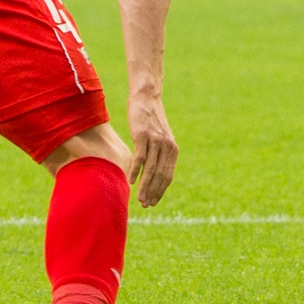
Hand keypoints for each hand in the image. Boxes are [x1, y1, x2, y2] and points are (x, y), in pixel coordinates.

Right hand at [127, 92, 178, 207]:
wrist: (146, 98)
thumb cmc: (150, 121)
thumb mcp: (159, 139)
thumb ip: (159, 155)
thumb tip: (152, 175)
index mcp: (172, 150)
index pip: (167, 176)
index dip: (160, 191)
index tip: (153, 203)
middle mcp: (167, 146)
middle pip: (160, 175)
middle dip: (153, 192)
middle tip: (146, 206)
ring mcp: (155, 141)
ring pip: (151, 169)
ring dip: (145, 186)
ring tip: (139, 199)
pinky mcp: (143, 135)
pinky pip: (140, 157)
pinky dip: (136, 171)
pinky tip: (131, 182)